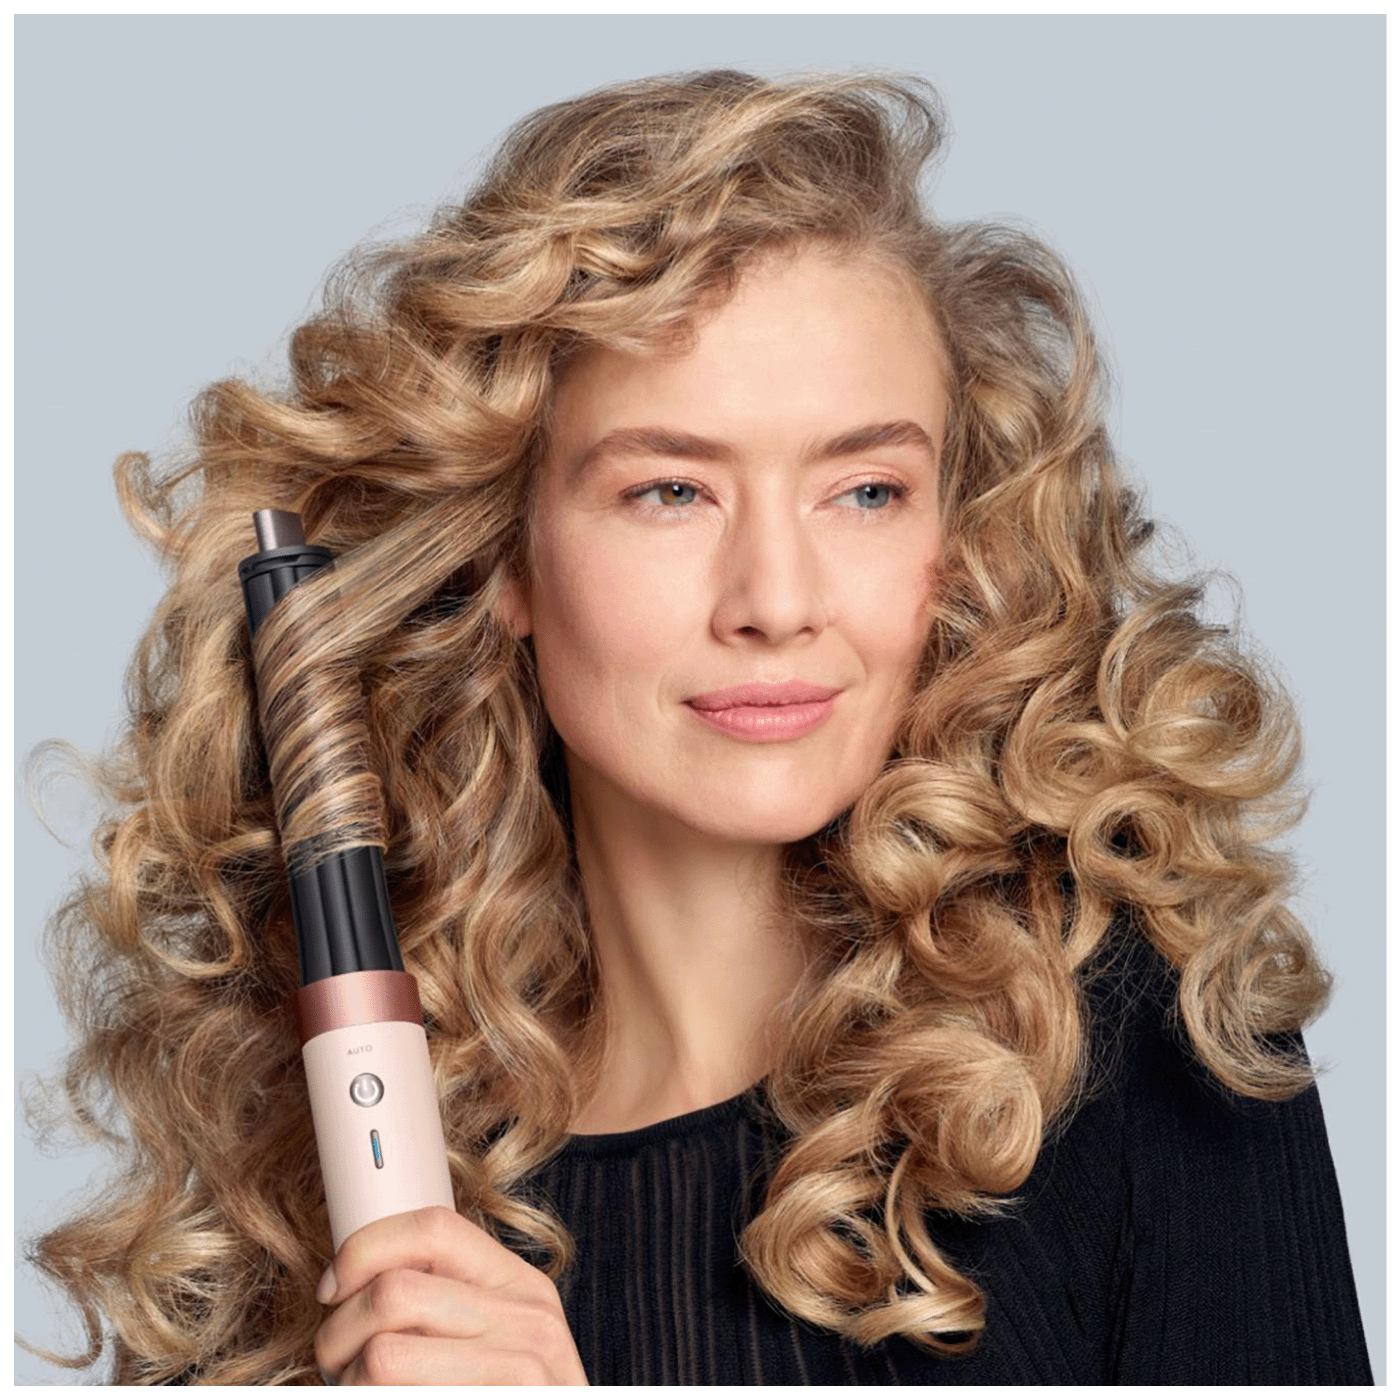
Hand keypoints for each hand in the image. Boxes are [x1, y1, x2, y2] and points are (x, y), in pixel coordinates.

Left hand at [313, 1204, 588, 1385]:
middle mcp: (529, 1320)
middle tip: (337, 1365)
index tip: (332, 1288)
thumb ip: (448, 1302)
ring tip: (361, 1393)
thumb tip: (351, 1276)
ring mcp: (521, 1372)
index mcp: (520, 1286)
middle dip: (338, 1333)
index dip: (365, 1248)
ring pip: (383, 1355)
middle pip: (394, 1293)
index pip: (434, 1227)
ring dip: (348, 1383)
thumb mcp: (498, 1341)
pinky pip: (393, 1399)